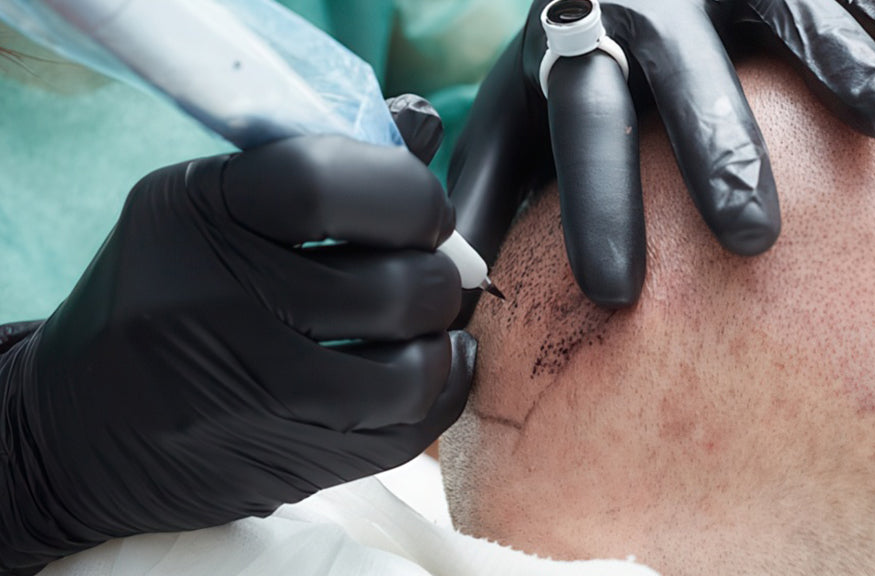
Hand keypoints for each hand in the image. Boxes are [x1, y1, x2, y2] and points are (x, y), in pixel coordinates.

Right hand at [0, 96, 473, 572]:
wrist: (81, 426)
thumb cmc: (165, 294)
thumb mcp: (211, 205)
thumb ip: (321, 163)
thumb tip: (422, 125)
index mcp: (193, 216)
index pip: (324, 184)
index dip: (405, 190)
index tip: (422, 209)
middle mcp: (213, 307)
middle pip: (389, 286)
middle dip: (437, 273)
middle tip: (428, 267)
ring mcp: (249, 397)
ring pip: (409, 370)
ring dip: (439, 338)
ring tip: (422, 322)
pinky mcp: (283, 462)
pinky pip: (407, 431)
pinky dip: (440, 387)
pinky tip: (429, 364)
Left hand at [448, 0, 874, 317]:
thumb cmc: (565, 70)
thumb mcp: (513, 120)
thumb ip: (483, 192)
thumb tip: (448, 288)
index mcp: (570, 50)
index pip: (579, 127)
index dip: (595, 205)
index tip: (614, 292)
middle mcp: (643, 7)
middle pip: (679, 74)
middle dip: (716, 150)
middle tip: (747, 241)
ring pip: (776, 13)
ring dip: (828, 62)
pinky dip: (874, 9)